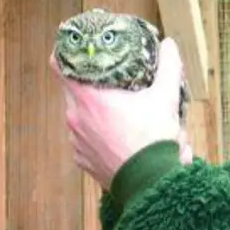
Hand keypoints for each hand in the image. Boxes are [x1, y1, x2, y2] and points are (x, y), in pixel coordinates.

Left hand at [54, 38, 188, 185]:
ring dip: (95, 112)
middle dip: (89, 84)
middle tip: (107, 79)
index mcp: (88, 98)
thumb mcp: (165, 97)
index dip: (65, 53)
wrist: (151, 183)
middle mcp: (75, 119)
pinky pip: (85, 141)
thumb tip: (169, 45)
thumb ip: (168, 67)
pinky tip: (117, 135)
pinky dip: (97, 136)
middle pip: (72, 91)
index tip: (74, 48)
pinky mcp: (83, 161)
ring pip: (80, 117)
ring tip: (119, 112)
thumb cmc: (153, 139)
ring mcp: (76, 142)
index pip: (60, 65)